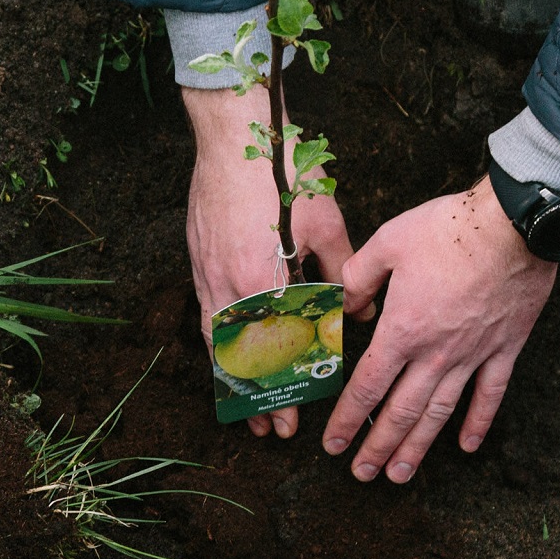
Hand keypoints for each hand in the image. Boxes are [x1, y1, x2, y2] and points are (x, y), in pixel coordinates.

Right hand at [183, 83, 362, 438]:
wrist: (231, 130)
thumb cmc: (281, 170)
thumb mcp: (325, 221)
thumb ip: (343, 272)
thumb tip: (361, 311)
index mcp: (260, 281)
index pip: (271, 353)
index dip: (281, 390)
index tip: (292, 418)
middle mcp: (226, 285)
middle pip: (238, 359)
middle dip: (254, 397)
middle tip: (270, 428)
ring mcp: (206, 272)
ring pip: (217, 341)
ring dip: (232, 377)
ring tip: (245, 403)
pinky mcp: (197, 257)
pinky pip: (207, 314)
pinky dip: (218, 344)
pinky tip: (228, 353)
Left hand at [323, 177, 554, 481]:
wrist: (513, 224)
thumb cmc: (448, 229)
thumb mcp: (388, 243)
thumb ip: (359, 277)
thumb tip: (345, 304)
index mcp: (402, 330)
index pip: (367, 386)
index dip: (348, 419)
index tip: (333, 444)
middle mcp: (435, 353)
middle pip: (401, 411)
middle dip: (378, 446)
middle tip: (362, 474)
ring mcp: (473, 354)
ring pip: (440, 413)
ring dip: (418, 446)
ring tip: (400, 474)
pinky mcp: (505, 348)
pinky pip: (490, 394)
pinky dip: (477, 423)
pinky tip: (465, 446)